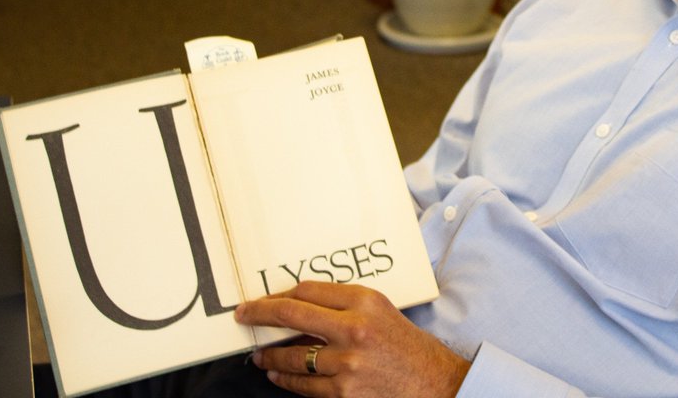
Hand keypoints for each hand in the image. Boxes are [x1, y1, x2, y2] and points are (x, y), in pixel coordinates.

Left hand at [235, 281, 469, 397]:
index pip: (309, 289)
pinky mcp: (343, 391)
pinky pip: (303, 383)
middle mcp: (355, 328)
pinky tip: (278, 373)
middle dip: (260, 313)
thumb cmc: (407, 346)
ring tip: (260, 354)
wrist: (433, 383)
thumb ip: (345, 304)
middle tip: (243, 315)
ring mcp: (347, 362)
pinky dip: (286, 377)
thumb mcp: (382, 311)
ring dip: (270, 353)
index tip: (266, 299)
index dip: (281, 293)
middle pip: (292, 314)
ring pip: (293, 354)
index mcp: (365, 301)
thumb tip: (300, 306)